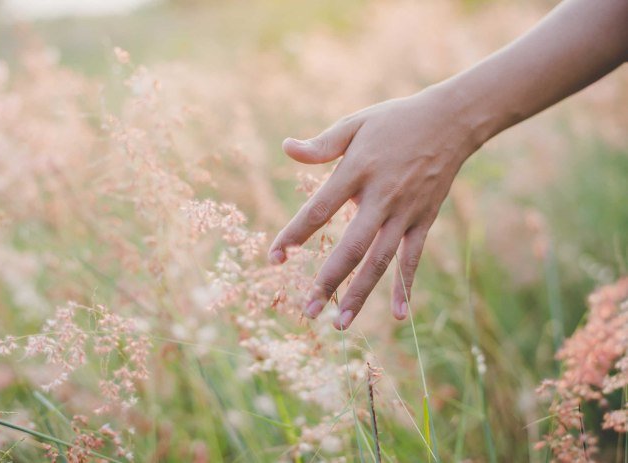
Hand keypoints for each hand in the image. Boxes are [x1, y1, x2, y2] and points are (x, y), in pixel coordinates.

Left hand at [268, 87, 480, 329]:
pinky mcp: (424, 220)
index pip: (318, 210)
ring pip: (381, 260)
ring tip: (340, 323)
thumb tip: (285, 148)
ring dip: (360, 293)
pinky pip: (413, 259)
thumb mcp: (355, 124)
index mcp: (357, 171)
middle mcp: (381, 196)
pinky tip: (398, 316)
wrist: (451, 121)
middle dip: (328, 281)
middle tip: (308, 310)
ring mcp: (405, 212)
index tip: (273, 257)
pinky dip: (405, 287)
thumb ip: (321, 145)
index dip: (293, 235)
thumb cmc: (395, 121)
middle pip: (351, 246)